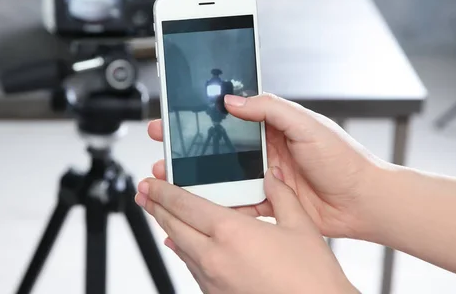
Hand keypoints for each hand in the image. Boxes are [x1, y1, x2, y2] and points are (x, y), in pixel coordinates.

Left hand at [135, 167, 355, 293]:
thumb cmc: (312, 279)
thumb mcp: (301, 227)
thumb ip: (281, 195)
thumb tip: (272, 176)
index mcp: (231, 233)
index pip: (184, 205)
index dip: (163, 191)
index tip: (150, 183)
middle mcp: (214, 257)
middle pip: (173, 226)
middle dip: (155, 207)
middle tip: (144, 194)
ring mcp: (212, 280)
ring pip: (179, 248)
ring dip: (167, 228)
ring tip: (160, 215)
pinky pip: (191, 268)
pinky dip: (183, 251)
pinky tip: (181, 246)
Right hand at [148, 93, 382, 237]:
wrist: (366, 202)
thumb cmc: (344, 159)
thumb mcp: (307, 124)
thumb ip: (270, 109)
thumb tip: (233, 101)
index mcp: (273, 125)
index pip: (230, 114)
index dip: (202, 113)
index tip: (178, 112)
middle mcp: (266, 149)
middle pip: (219, 145)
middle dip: (189, 145)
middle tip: (164, 144)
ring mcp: (266, 176)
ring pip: (223, 174)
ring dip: (198, 175)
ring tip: (173, 175)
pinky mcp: (270, 202)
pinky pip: (238, 202)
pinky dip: (220, 204)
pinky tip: (201, 204)